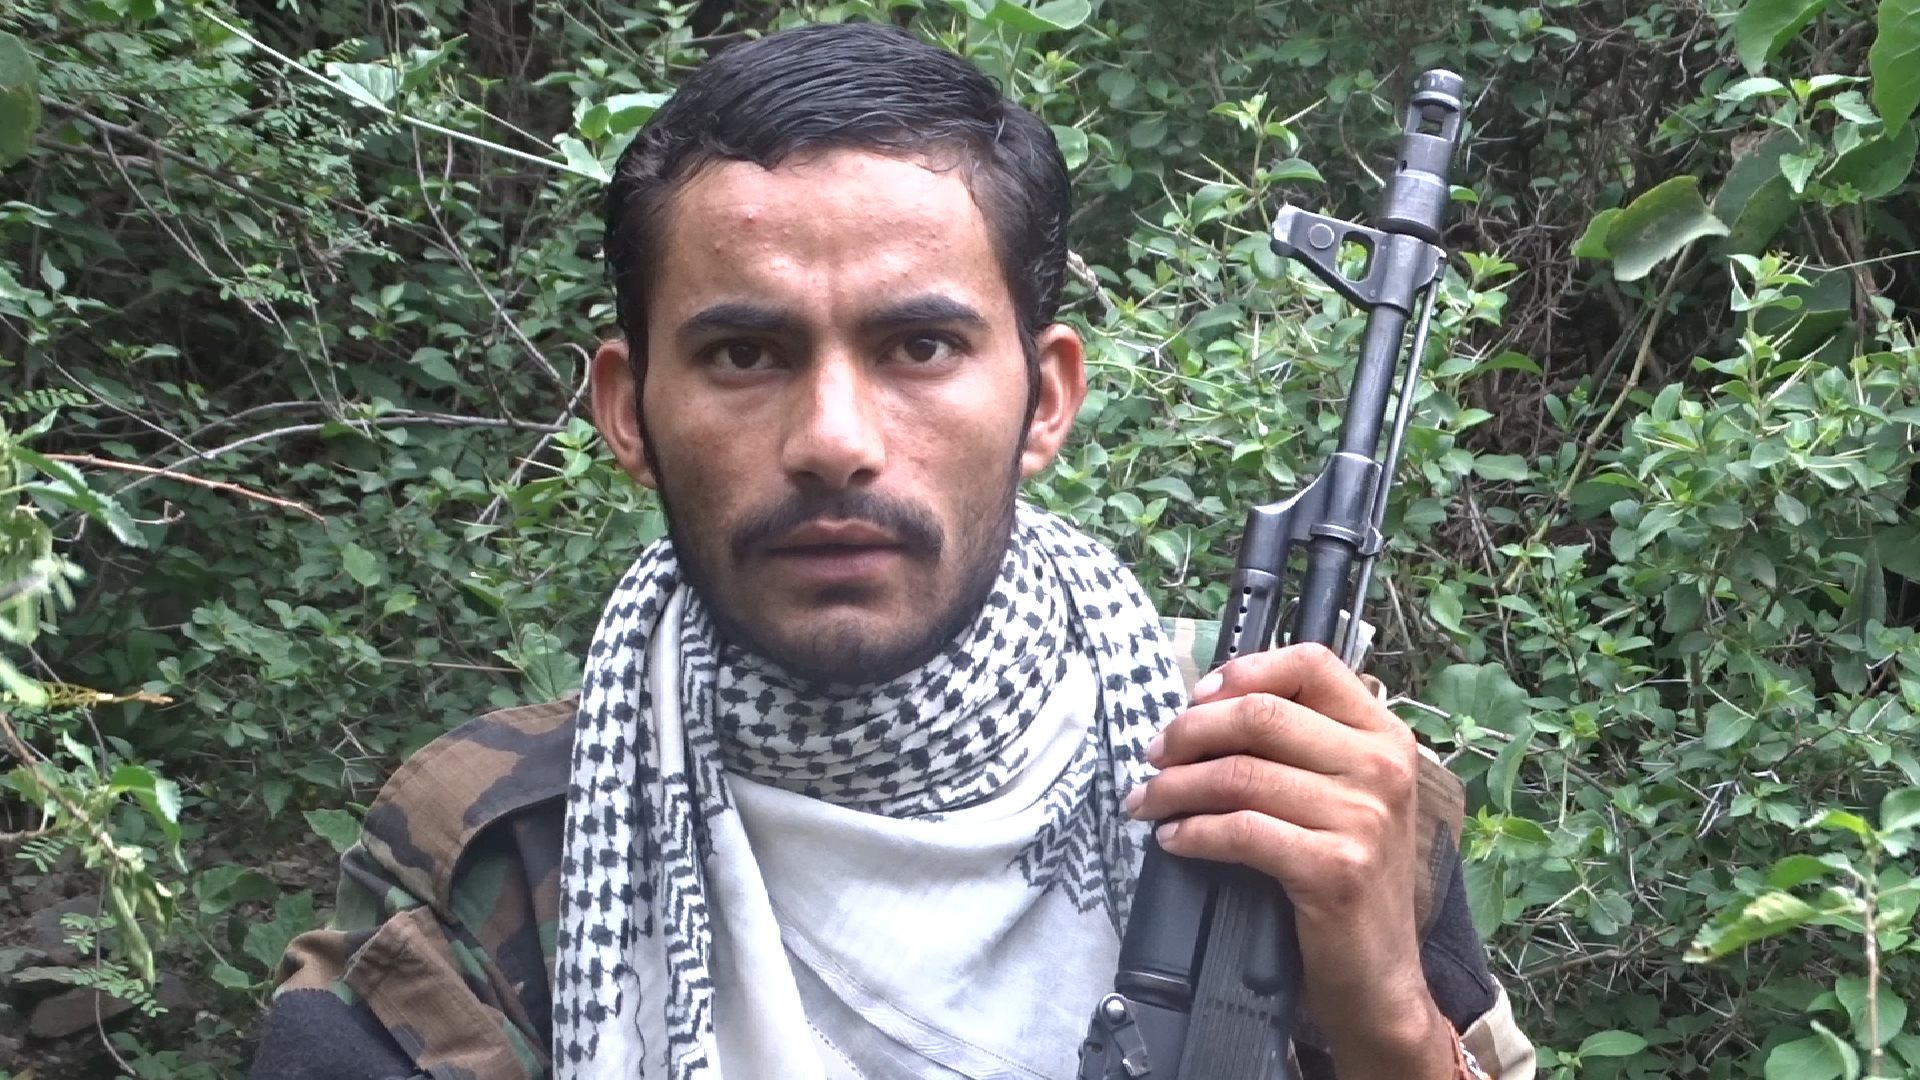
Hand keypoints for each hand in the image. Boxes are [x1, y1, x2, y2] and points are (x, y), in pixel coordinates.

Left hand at [1122, 642, 1454, 1076]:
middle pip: (1262, 715)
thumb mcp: (1344, 797)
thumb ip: (1300, 746)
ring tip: (1148, 801)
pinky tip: (1173, 839)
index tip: (1197, 696)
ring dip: (1176, 786)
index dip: (1244, 672)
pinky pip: (1241, 831)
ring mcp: (1363, 818)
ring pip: (1240, 773)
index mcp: (1384, 736)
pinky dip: (1193, 832)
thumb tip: (1208, 706)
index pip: (1313, 664)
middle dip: (1190, 731)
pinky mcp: (1336, 868)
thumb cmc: (1346, 879)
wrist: (1379, 976)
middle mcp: (1381, 768)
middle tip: (1155, 754)